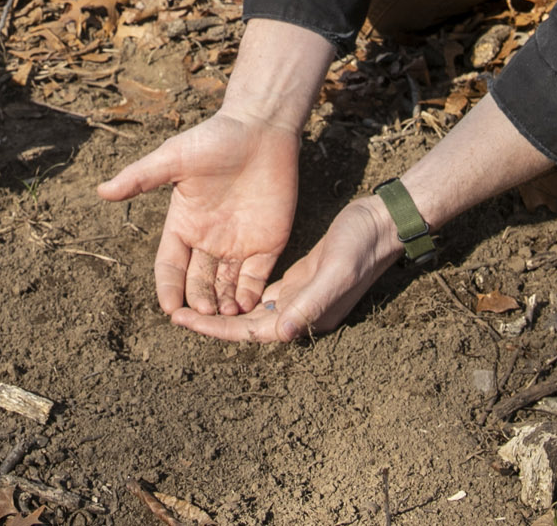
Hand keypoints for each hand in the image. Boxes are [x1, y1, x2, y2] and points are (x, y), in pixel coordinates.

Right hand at [97, 111, 300, 316]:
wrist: (260, 128)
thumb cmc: (214, 140)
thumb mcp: (174, 159)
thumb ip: (141, 178)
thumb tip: (101, 191)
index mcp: (183, 224)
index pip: (170, 265)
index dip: (168, 286)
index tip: (169, 307)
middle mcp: (208, 240)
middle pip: (198, 282)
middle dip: (198, 301)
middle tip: (202, 314)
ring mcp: (239, 243)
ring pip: (227, 285)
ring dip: (224, 304)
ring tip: (224, 316)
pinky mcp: (268, 243)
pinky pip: (258, 277)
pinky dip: (251, 294)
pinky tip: (247, 305)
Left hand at [170, 195, 399, 342]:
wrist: (381, 224)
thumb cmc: (361, 247)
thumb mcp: (336, 272)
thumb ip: (310, 303)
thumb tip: (283, 332)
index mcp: (304, 317)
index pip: (251, 330)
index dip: (215, 329)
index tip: (183, 321)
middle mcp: (298, 312)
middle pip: (246, 324)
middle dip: (212, 321)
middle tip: (175, 314)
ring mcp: (299, 296)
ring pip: (252, 308)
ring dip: (223, 306)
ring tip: (189, 301)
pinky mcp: (300, 278)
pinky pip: (263, 290)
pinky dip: (241, 289)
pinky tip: (220, 280)